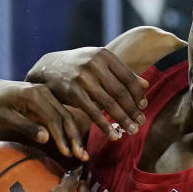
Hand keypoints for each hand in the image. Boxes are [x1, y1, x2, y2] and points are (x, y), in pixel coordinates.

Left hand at [0, 79, 87, 160]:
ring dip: (74, 135)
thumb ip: (26, 126)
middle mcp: (44, 92)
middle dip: (74, 137)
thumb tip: (46, 138)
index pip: (52, 118)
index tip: (67, 153)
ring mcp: (46, 94)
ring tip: (82, 153)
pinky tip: (74, 143)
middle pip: (64, 116)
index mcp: (33, 94)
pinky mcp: (46, 100)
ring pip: (65, 116)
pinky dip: (67, 130)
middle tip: (83, 156)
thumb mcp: (5, 118)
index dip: (60, 136)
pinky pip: (60, 115)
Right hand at [26, 47, 148, 141]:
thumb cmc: (77, 67)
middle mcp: (94, 64)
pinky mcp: (72, 92)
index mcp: (104, 56)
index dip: (138, 94)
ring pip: (109, 103)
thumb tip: (146, 85)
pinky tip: (113, 135)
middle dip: (133, 110)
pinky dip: (105, 126)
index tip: (144, 107)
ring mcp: (83, 78)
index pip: (128, 78)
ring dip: (122, 119)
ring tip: (131, 131)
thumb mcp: (97, 62)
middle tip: (141, 122)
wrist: (46, 68)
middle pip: (120, 91)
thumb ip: (120, 72)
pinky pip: (93, 112)